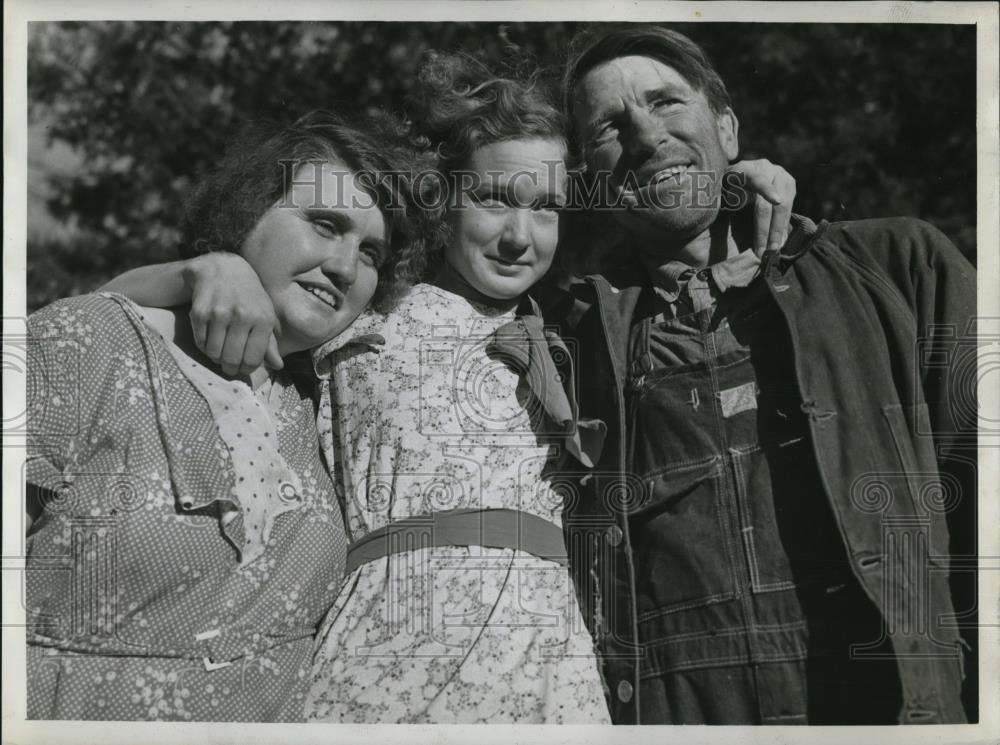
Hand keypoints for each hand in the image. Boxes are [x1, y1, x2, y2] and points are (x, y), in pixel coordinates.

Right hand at [182, 253, 281, 376]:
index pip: (253, 358)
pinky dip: (205, 347)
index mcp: (263, 319)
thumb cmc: (249, 297)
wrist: (223, 269)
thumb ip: (270, 343)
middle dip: (231, 369)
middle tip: (230, 368)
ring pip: (214, 353)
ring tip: (221, 353)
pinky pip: (201, 343)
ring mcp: (219, 313)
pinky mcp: (199, 312)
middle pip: (232, 359)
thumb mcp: (265, 315)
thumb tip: (278, 366)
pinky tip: (211, 341)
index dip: (247, 369)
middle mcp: (242, 316)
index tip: (244, 368)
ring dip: (216, 358)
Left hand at [724, 159, 796, 254]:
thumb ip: (716, 201)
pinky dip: (783, 227)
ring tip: (772, 251)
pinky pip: (789, 209)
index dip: (767, 189)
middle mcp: (765, 168)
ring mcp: (780, 175)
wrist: (737, 178)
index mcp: (743, 169)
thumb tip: (714, 210)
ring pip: (783, 207)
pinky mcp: (789, 185)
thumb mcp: (715, 194)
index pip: (757, 179)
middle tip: (763, 252)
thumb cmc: (721, 190)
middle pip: (771, 201)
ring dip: (777, 232)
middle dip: (766, 229)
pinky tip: (780, 242)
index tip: (776, 201)